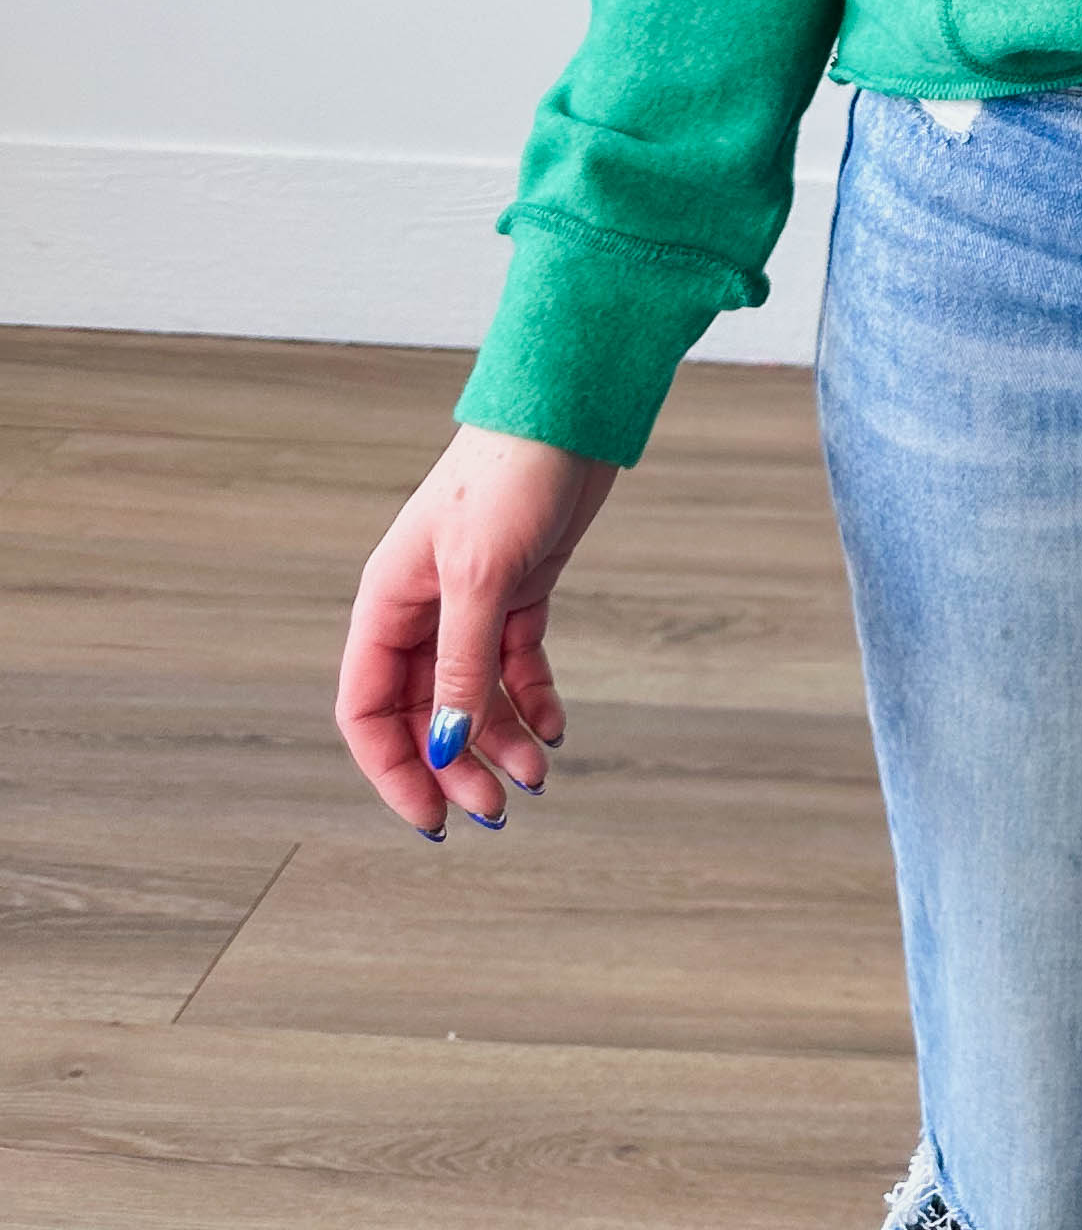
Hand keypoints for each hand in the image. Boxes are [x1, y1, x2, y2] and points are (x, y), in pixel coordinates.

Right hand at [335, 424, 617, 834]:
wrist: (567, 413)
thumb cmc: (509, 478)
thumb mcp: (479, 578)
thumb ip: (459, 666)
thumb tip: (445, 746)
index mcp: (387, 604)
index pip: (367, 710)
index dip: (393, 769)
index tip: (431, 817)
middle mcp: (422, 609)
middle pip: (423, 712)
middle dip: (455, 765)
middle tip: (497, 810)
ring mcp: (471, 601)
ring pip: (472, 695)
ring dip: (500, 740)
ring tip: (537, 777)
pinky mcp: (518, 589)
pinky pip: (515, 663)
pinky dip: (533, 700)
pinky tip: (556, 731)